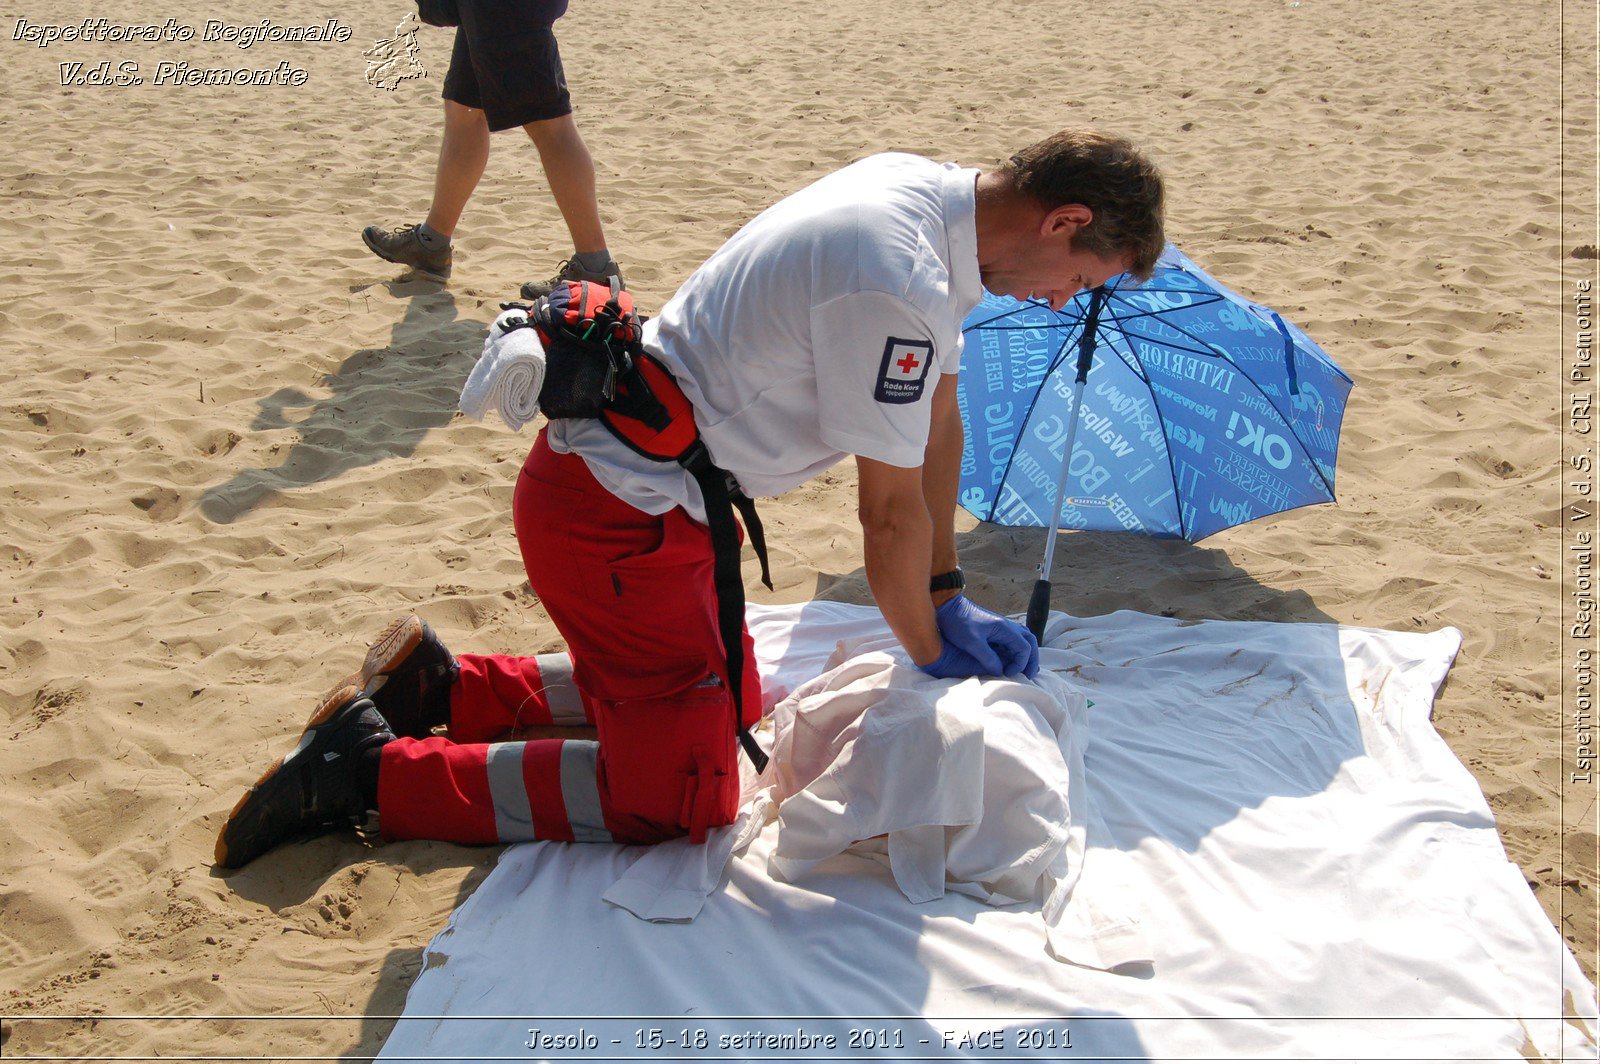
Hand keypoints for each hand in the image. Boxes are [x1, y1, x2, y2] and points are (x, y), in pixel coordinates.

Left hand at [920, 595, 1040, 679]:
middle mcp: (1007, 627)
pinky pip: (1012, 641)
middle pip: (1029, 642)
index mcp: (1004, 628)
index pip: (1024, 648)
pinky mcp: (994, 630)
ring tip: (1022, 670)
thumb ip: (988, 658)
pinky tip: (1010, 661)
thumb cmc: (959, 623)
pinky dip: (1015, 652)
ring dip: (1025, 655)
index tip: (1008, 673)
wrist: (948, 607)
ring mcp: (1001, 628)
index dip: (1020, 663)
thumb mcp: (972, 643)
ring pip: (1022, 641)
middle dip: (1031, 659)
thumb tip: (1000, 671)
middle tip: (1028, 675)